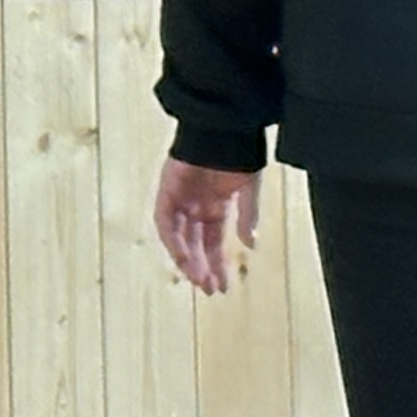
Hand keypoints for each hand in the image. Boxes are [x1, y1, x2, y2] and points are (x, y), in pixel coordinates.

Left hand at [153, 158, 260, 295]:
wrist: (225, 126)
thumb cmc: (240, 151)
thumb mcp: (250, 189)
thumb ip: (248, 216)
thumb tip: (251, 244)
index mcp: (216, 203)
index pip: (214, 241)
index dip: (218, 263)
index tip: (224, 285)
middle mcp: (196, 203)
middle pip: (196, 243)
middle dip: (203, 268)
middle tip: (212, 290)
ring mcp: (180, 196)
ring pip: (180, 237)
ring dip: (189, 260)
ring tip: (201, 281)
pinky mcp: (166, 189)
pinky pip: (166, 222)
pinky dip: (175, 240)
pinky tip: (187, 257)